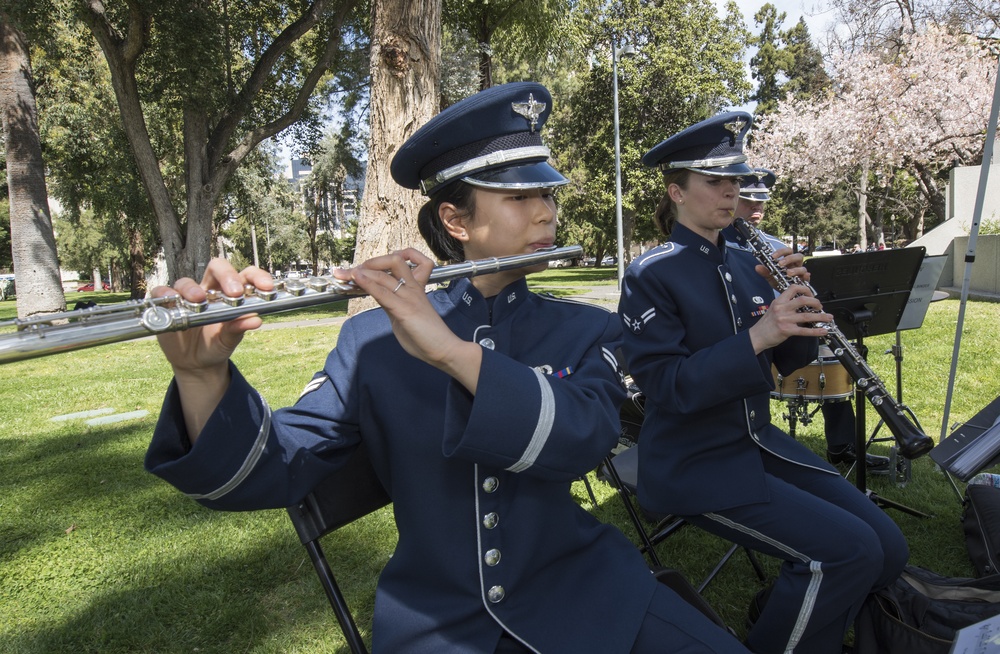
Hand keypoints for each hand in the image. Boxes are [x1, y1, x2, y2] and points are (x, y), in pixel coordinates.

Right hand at [152, 259, 273, 378]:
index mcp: (230, 294)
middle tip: (235, 293)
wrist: (196, 363)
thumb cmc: (216, 344)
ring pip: (186, 281)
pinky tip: (171, 302)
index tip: (267, 286)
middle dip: (227, 275)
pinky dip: (164, 294)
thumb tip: (255, 320)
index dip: (257, 276)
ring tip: (199, 301)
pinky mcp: (167, 306)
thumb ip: (239, 328)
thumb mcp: (229, 339)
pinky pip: (161, 293)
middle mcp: (209, 290)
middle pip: (217, 268)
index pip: (245, 275)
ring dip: (192, 289)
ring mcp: (187, 296)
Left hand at [334, 249, 481, 391]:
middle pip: (392, 261)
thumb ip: (392, 305)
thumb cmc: (426, 337)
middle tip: (348, 271)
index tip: (360, 271)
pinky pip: (384, 292)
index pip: (399, 264)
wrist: (444, 349)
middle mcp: (412, 288)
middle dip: (368, 263)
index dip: (378, 264)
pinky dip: (368, 283)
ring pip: (385, 274)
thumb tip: (380, 300)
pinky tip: (357, 278)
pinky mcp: (405, 309)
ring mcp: (409, 297)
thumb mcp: (403, 316)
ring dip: (361, 272)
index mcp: (414, 288)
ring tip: (344, 274)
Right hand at [748, 285, 831, 352]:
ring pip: (807, 315)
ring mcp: (785, 319)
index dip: (805, 289)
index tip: (811, 295)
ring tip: (829, 318)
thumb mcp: (774, 309)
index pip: (793, 288)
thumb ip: (786, 305)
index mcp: (779, 301)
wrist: (757, 336)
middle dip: (816, 302)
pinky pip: (804, 330)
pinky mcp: (787, 330)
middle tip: (820, 306)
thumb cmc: (766, 324)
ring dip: (821, 316)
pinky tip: (823, 331)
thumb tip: (802, 304)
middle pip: (803, 300)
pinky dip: (816, 331)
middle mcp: (782, 308)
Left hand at [755, 247, 811, 290]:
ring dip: (796, 269)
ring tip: (788, 273)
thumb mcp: (771, 277)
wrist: (786, 294)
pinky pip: (807, 278)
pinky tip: (804, 277)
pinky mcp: (805, 281)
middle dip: (789, 259)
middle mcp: (796, 265)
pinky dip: (806, 276)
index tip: (773, 256)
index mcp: (788, 261)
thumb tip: (757, 267)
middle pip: (798, 256)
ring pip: (803, 267)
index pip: (788, 251)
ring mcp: (801, 273)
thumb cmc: (780, 282)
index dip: (781, 252)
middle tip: (780, 264)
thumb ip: (765, 272)